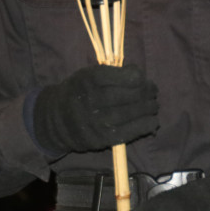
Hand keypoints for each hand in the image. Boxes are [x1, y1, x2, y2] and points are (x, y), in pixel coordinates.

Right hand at [33, 64, 158, 154]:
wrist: (56, 120)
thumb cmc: (79, 92)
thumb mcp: (88, 74)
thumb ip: (112, 72)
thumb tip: (139, 74)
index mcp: (89, 80)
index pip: (124, 77)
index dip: (138, 76)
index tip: (141, 77)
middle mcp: (92, 100)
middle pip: (131, 95)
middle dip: (147, 92)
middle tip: (153, 91)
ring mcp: (97, 121)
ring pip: (132, 113)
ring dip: (149, 108)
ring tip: (153, 105)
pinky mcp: (102, 139)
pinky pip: (130, 132)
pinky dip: (146, 125)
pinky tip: (152, 121)